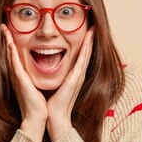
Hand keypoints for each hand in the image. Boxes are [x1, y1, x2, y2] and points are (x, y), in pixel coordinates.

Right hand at [1, 24, 46, 141]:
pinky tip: (9, 43)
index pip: (15, 56)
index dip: (11, 43)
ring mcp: (17, 77)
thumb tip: (42, 71)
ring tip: (4, 29)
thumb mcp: (37, 86)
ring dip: (6, 41)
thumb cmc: (38, 104)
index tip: (10, 32)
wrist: (37, 117)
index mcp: (21, 76)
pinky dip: (11, 53)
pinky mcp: (20, 80)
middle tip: (3, 26)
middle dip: (6, 39)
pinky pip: (14, 64)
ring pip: (10, 56)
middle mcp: (17, 75)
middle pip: (9, 53)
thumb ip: (36, 78)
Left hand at [46, 26, 94, 141]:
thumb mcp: (55, 85)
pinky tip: (88, 40)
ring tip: (92, 29)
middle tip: (93, 26)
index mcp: (73, 76)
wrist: (54, 116)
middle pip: (86, 53)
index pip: (80, 56)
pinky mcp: (75, 79)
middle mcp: (78, 75)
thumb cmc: (52, 103)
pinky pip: (82, 61)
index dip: (84, 44)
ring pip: (86, 55)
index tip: (85, 32)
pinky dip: (86, 50)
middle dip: (90, 40)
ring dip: (89, 41)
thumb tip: (48, 67)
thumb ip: (56, 77)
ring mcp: (78, 77)